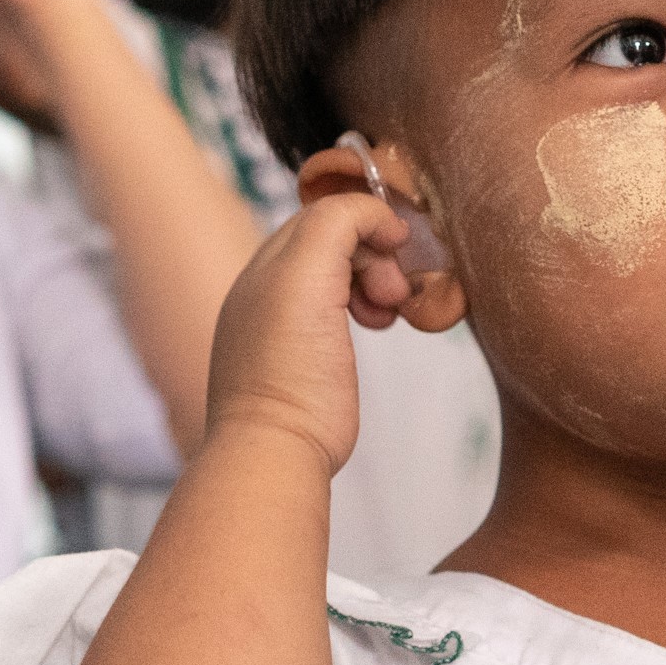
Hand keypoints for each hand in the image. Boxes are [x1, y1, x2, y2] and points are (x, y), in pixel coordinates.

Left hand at [204, 178, 418, 472]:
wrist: (277, 450)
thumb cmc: (290, 369)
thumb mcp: (306, 275)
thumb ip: (335, 224)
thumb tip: (377, 220)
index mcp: (265, 265)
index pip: (323, 214)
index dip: (367, 220)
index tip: (400, 244)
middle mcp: (267, 290)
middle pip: (334, 243)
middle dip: (376, 256)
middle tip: (395, 292)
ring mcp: (283, 327)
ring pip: (339, 275)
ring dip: (375, 282)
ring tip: (388, 313)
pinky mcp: (304, 360)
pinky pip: (337, 310)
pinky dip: (364, 307)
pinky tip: (376, 327)